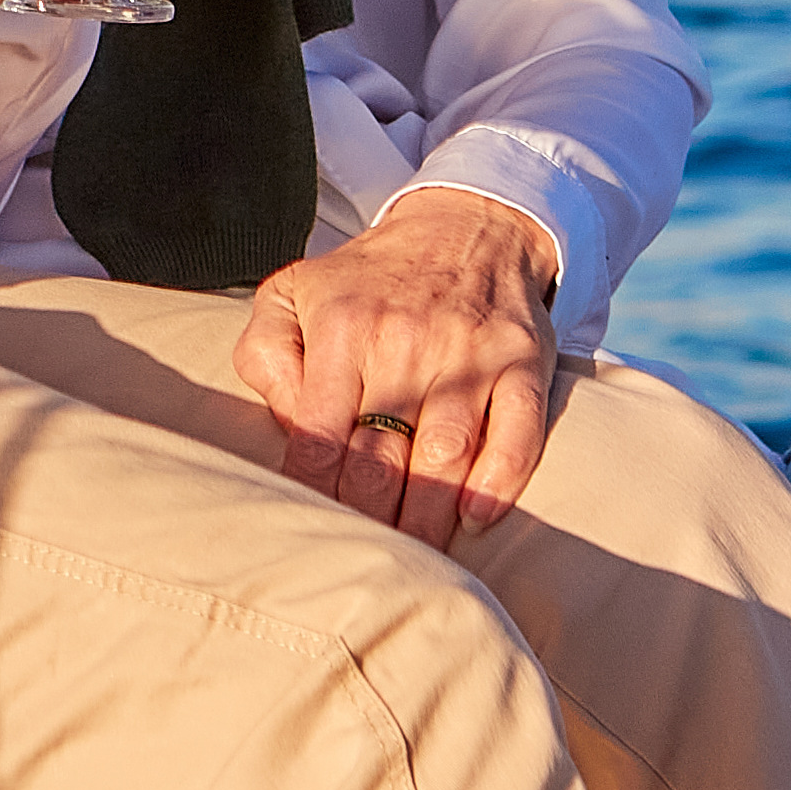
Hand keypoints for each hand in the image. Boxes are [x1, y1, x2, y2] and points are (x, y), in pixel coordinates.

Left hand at [233, 188, 564, 545]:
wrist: (467, 225)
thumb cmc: (367, 280)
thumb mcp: (292, 293)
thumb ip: (266, 356)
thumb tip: (287, 425)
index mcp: (345, 325)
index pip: (318, 435)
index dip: (312, 495)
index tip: (309, 531)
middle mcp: (408, 338)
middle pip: (381, 458)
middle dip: (368, 521)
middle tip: (360, 564)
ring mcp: (471, 352)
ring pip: (447, 456)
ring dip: (428, 518)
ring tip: (414, 563)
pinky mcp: (524, 361)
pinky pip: (518, 433)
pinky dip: (499, 482)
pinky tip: (475, 518)